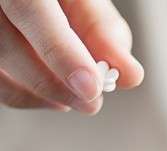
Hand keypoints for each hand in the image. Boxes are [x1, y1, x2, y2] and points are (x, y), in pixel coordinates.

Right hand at [0, 0, 142, 112]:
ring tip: (81, 98)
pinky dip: (33, 98)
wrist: (39, 0)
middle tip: (93, 102)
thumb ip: (104, 33)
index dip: (61, 52)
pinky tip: (59, 97)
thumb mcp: (85, 1)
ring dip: (48, 95)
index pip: (29, 8)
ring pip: (2, 75)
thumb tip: (131, 76)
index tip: (91, 87)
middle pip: (9, 47)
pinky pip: (1, 87)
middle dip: (58, 84)